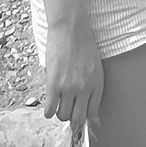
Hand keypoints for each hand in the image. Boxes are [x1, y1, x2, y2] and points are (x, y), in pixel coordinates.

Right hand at [42, 16, 104, 145]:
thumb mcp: (95, 66)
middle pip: (77, 118)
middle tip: (66, 110)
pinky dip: (48, 110)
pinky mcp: (54, 84)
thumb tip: (86, 105)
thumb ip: (92, 85)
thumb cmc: (83, 43)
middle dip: (71, 118)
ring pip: (63, 115)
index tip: (78, 115)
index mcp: (97, 84)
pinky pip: (49, 108)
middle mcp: (85, 88)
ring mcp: (69, 87)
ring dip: (59, 112)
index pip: (92, 113)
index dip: (84, 117)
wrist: (70, 28)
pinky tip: (48, 104)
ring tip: (57, 104)